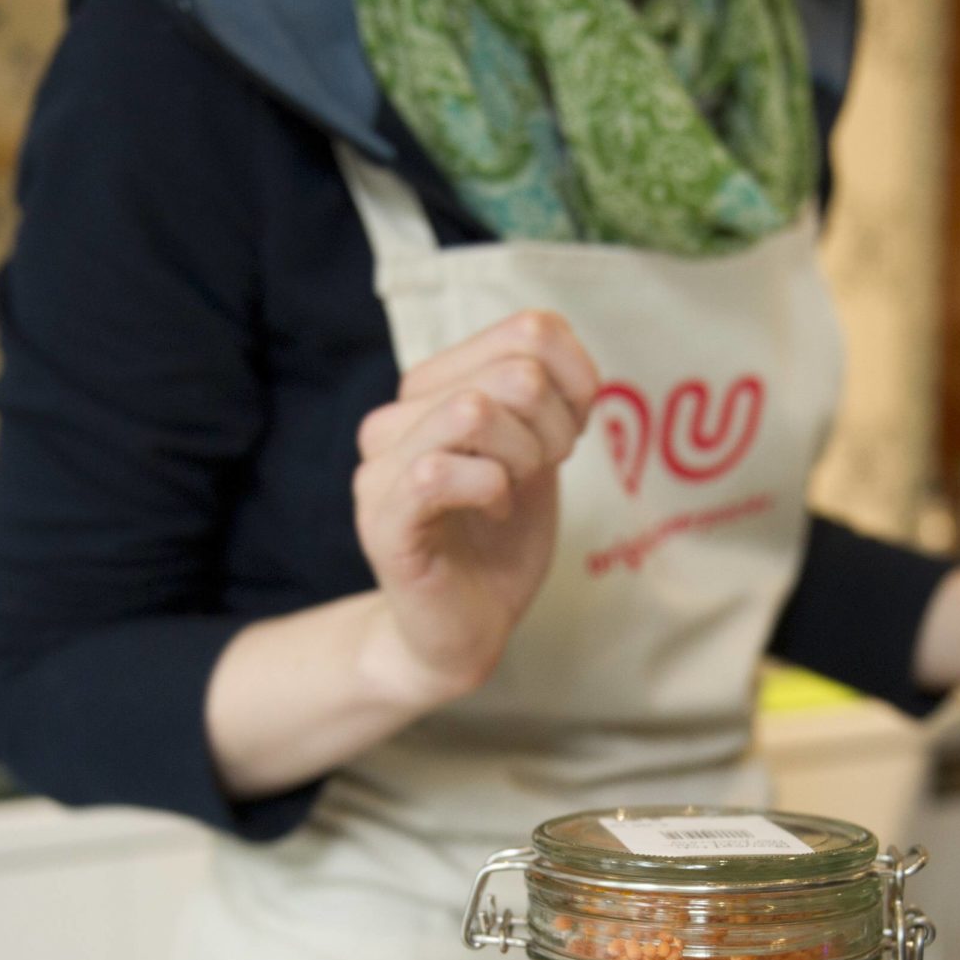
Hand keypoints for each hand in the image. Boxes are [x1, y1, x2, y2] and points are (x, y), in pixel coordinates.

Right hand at [351, 311, 600, 705]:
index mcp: (434, 390)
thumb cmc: (499, 542)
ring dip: (524, 457)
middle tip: (545, 470)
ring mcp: (382, 467)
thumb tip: (568, 359)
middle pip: (512, 370)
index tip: (573, 431)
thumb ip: (547, 400)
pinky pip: (439, 471)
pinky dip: (490, 489)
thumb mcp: (537, 456)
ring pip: (473, 410)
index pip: (527, 329)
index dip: (578, 379)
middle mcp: (397, 416)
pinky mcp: (382, 519)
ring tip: (516, 492)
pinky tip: (496, 512)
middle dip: (555, 426)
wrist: (466, 630)